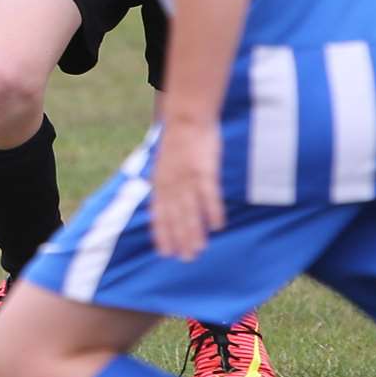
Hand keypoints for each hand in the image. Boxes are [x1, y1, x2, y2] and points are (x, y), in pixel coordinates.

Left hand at [150, 118, 224, 261]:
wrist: (187, 118)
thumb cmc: (178, 142)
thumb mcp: (164, 164)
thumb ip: (165, 184)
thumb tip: (164, 202)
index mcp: (159, 182)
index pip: (158, 213)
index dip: (162, 234)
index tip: (165, 253)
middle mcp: (170, 183)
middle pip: (175, 216)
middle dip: (180, 239)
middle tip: (187, 259)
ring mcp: (186, 177)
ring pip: (190, 210)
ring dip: (194, 231)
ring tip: (200, 250)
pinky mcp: (203, 170)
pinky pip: (209, 194)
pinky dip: (212, 211)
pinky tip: (217, 226)